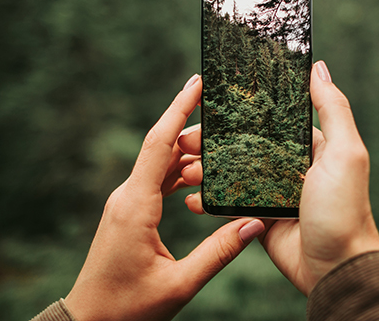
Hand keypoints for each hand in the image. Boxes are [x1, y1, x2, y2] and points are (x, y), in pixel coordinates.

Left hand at [64, 74, 265, 320]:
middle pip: (161, 147)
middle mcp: (127, 197)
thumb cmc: (128, 308)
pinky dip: (177, 172)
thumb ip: (219, 253)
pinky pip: (154, 181)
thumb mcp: (179, 284)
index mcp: (136, 206)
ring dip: (187, 152)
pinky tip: (199, 174)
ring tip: (220, 141)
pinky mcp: (128, 214)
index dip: (178, 109)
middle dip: (191, 126)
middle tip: (225, 113)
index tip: (197, 81)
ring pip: (158, 164)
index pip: (159, 144)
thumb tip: (253, 223)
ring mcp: (125, 204)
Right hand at [184, 60, 378, 295]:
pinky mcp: (259, 218)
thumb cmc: (344, 208)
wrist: (336, 268)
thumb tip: (318, 67)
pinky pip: (228, 203)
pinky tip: (191, 198)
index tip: (207, 104)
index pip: (267, 119)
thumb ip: (333, 109)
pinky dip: (208, 199)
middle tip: (184, 141)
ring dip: (204, 169)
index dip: (237, 111)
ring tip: (183, 169)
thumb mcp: (345, 153)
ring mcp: (272, 192)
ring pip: (230, 172)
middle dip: (211, 141)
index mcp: (309, 146)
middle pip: (241, 144)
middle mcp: (289, 166)